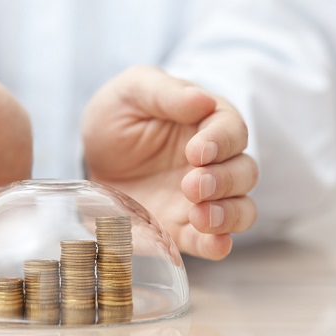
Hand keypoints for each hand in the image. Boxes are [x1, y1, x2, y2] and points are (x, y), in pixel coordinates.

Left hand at [81, 66, 257, 259]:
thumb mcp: (133, 91)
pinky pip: (212, 240)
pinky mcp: (183, 227)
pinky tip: (214, 243)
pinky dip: (218, 244)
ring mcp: (202, 198)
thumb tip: (202, 100)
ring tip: (201, 216)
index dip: (222, 141)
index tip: (197, 151)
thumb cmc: (118, 114)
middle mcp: (214, 162)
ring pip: (241, 208)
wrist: (91, 157)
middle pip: (244, 172)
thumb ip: (165, 92)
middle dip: (224, 180)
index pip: (232, 130)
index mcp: (207, 122)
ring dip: (229, 214)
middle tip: (192, 185)